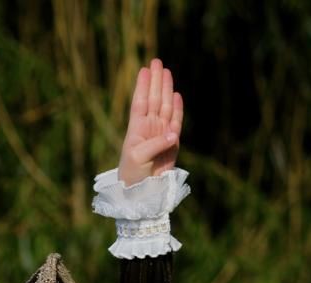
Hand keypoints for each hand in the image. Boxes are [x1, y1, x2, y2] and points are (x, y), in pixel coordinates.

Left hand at [118, 57, 182, 186]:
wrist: (143, 193)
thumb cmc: (133, 175)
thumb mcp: (139, 157)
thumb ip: (156, 143)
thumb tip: (174, 133)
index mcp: (136, 129)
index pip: (139, 103)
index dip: (142, 86)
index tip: (144, 69)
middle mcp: (148, 128)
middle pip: (153, 99)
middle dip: (155, 81)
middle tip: (157, 61)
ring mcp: (161, 134)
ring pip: (165, 106)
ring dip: (165, 89)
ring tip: (166, 72)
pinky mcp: (172, 143)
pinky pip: (176, 122)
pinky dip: (177, 109)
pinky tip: (176, 95)